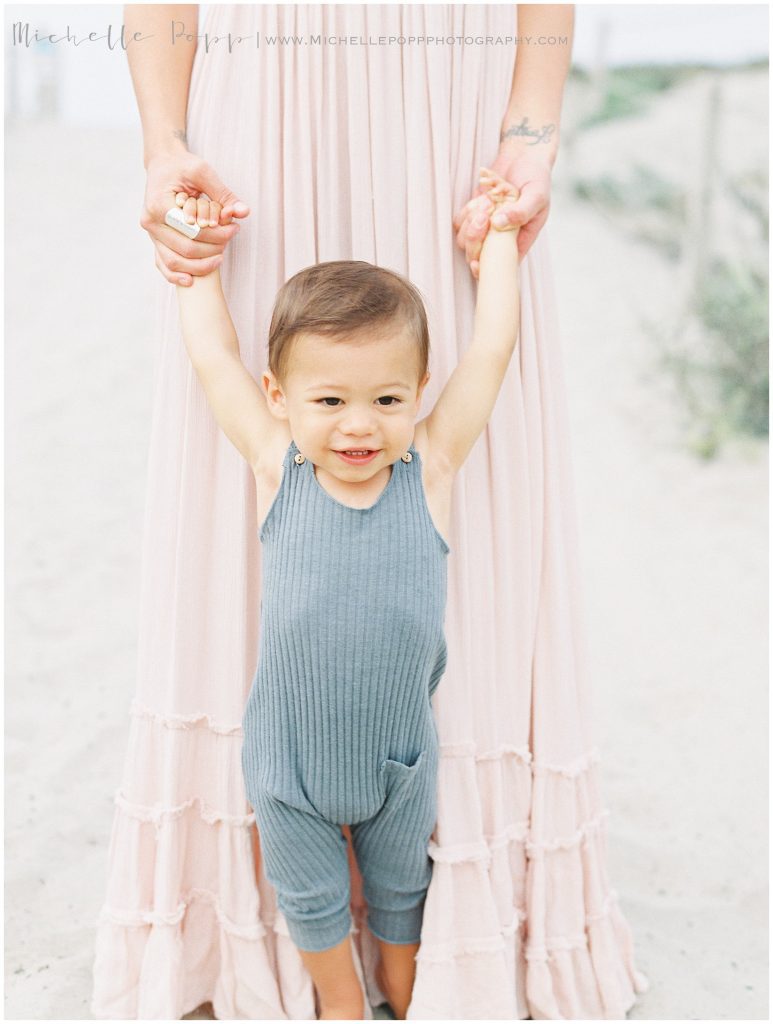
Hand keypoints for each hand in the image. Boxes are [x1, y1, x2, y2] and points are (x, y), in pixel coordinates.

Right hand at [140, 150, 250, 285]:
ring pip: (174, 261)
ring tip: (220, 259)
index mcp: (159, 204)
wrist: (162, 165)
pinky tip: (192, 281)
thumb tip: (243, 212)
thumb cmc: (182, 167)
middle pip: (185, 248)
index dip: (216, 234)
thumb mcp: (203, 171)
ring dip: (199, 265)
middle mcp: (150, 222)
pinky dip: (176, 276)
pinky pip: (163, 264)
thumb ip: (223, 193)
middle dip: (213, 248)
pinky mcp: (154, 241)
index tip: (234, 228)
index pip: (192, 230)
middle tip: (231, 238)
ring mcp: (151, 234)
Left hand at [452, 146, 552, 277]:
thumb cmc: (537, 178)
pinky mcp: (474, 214)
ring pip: (465, 239)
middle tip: (485, 213)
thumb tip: (499, 225)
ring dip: (472, 221)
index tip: (476, 264)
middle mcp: (500, 239)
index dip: (485, 269)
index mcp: (519, 241)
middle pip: (476, 254)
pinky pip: (460, 222)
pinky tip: (482, 196)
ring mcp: (485, 228)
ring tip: (488, 200)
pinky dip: (467, 210)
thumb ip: (521, 211)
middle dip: (476, 236)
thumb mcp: (536, 194)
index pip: (500, 266)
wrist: (524, 156)